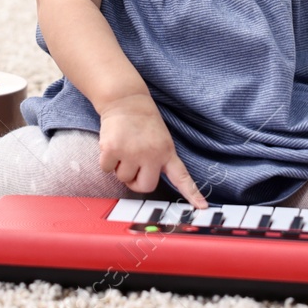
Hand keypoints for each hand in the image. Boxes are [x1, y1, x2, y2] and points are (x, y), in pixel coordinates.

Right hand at [98, 94, 207, 208]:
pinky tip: (112, 144)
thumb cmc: (142, 121)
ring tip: (123, 147)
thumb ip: (158, 159)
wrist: (125, 100)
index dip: (192, 194)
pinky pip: (107, 169)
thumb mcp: (161, 139)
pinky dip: (106, 160)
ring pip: (123, 178)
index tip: (201, 208)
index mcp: (167, 152)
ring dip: (120, 167)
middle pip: (145, 187)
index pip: (182, 177)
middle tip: (132, 165)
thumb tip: (145, 181)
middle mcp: (152, 154)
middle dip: (135, 181)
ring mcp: (132, 152)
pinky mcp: (113, 149)